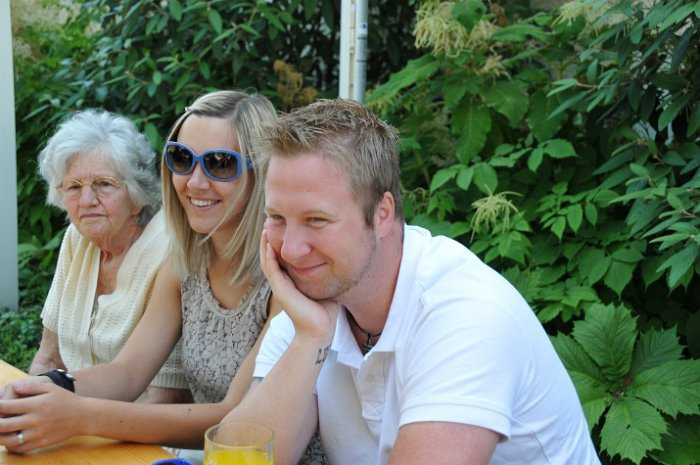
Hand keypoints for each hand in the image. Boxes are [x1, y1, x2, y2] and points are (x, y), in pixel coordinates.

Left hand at [0, 380, 84, 452]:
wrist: (83, 416)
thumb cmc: (66, 400)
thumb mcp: (51, 388)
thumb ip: (31, 386)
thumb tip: (14, 387)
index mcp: (37, 404)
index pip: (7, 406)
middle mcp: (36, 420)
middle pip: (3, 425)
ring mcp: (38, 434)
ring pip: (8, 440)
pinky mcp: (41, 443)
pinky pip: (20, 448)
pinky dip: (10, 445)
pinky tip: (9, 439)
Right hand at [260, 229, 338, 343]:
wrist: (320, 330)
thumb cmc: (324, 312)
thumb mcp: (323, 286)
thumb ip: (324, 273)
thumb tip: (334, 260)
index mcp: (291, 282)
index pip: (281, 260)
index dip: (278, 244)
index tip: (280, 229)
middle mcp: (282, 284)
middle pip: (271, 258)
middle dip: (269, 241)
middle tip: (268, 223)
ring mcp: (280, 287)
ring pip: (267, 262)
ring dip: (265, 246)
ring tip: (265, 229)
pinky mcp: (281, 291)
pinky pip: (272, 270)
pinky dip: (269, 256)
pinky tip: (268, 244)